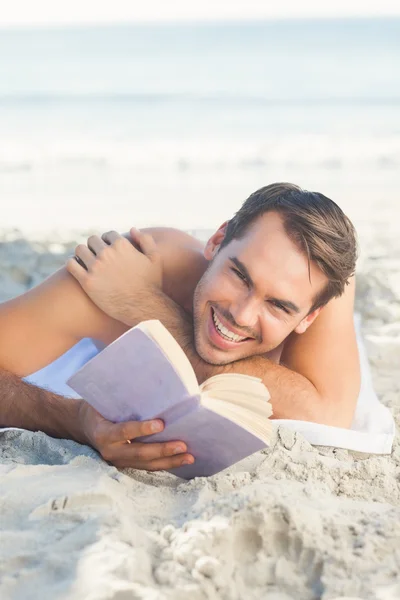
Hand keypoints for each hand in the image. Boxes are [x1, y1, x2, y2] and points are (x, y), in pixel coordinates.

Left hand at [66, 228, 162, 322]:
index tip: (108, 249)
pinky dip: (73, 264)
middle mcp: (106, 253)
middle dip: (95, 246)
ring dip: (83, 254)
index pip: (108, 234)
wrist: (143, 308)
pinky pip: (71, 265)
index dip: (108, 241)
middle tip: (97, 256)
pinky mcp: (87, 282)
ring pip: (80, 250)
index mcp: (121, 245)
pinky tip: (78, 269)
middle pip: (92, 240)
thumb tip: (132, 229)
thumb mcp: (155, 258)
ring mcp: (95, 267)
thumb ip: (146, 240)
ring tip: (87, 262)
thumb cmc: (151, 284)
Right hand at [78, 400, 193, 469]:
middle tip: (183, 445)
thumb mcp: (104, 402)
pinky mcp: (126, 465)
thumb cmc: (98, 408)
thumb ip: (123, 400)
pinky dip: (165, 464)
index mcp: (103, 433)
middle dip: (163, 450)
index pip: (124, 431)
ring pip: (146, 464)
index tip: (161, 424)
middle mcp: (110, 451)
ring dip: (169, 461)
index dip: (142, 429)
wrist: (83, 425)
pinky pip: (147, 466)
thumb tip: (149, 388)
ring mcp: (118, 461)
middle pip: (139, 453)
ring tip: (189, 456)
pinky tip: (181, 460)